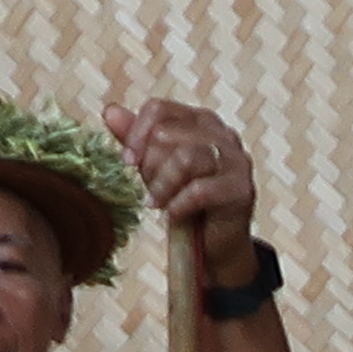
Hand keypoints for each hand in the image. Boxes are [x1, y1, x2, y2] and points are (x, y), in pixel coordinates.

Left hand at [106, 97, 260, 287]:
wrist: (214, 242)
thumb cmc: (185, 199)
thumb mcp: (155, 167)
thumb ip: (136, 139)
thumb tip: (111, 112)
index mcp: (202, 121)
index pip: (159, 109)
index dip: (136, 134)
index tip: (127, 161)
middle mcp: (223, 134)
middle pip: (167, 134)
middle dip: (150, 166)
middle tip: (150, 190)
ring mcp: (236, 161)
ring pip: (185, 158)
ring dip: (162, 185)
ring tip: (155, 204)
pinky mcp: (242, 190)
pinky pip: (199, 190)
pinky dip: (178, 205)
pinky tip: (172, 215)